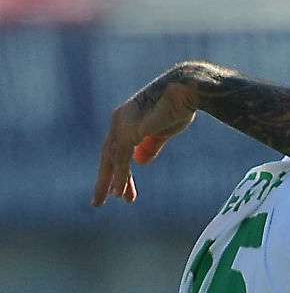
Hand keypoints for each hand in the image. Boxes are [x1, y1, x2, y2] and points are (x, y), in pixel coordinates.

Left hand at [94, 65, 201, 205]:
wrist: (187, 91)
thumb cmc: (179, 106)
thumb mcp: (162, 131)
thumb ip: (149, 146)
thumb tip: (139, 162)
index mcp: (126, 120)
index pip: (117, 150)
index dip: (119, 171)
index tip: (122, 192)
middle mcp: (118, 121)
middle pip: (108, 156)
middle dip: (107, 179)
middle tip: (100, 201)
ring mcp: (121, 126)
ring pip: (111, 160)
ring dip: (111, 183)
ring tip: (113, 201)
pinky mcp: (129, 131)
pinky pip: (120, 160)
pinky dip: (120, 177)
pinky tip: (119, 192)